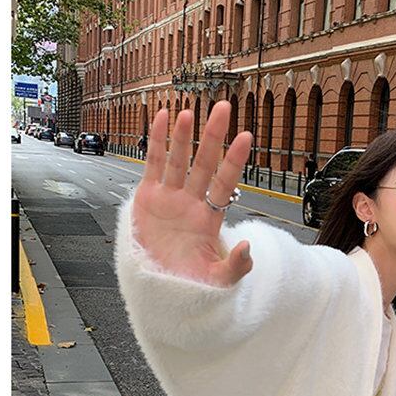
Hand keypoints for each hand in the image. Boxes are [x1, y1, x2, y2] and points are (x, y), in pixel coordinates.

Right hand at [131, 101, 253, 286]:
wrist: (159, 288)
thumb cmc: (190, 283)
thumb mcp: (218, 281)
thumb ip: (236, 266)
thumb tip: (247, 248)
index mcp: (210, 218)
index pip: (225, 183)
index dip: (233, 160)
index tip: (245, 137)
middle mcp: (192, 202)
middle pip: (204, 163)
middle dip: (213, 136)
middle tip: (223, 108)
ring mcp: (170, 197)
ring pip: (178, 160)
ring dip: (183, 136)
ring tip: (189, 111)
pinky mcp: (148, 197)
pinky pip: (153, 164)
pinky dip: (156, 141)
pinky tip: (160, 118)